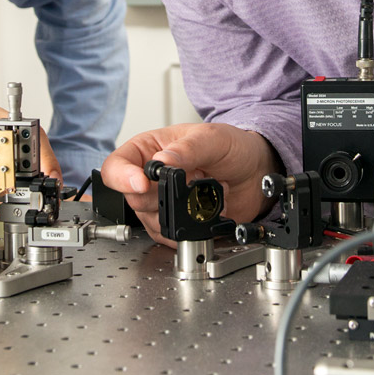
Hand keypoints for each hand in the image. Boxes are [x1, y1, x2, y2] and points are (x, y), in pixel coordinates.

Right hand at [100, 122, 280, 246]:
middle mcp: (151, 178)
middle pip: (133, 198)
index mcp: (149, 149)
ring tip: (203, 195)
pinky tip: (204, 213)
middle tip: (192, 183)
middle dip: (162, 196)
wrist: (257, 172)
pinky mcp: (177, 222)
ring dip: (179, 213)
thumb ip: (188, 148)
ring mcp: (163, 202)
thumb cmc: (233, 147)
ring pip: (150, 220)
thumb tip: (162, 161)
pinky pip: (168, 236)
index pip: (117, 165)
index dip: (123, 177)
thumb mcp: (212, 138)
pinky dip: (187, 230)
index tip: (141, 184)